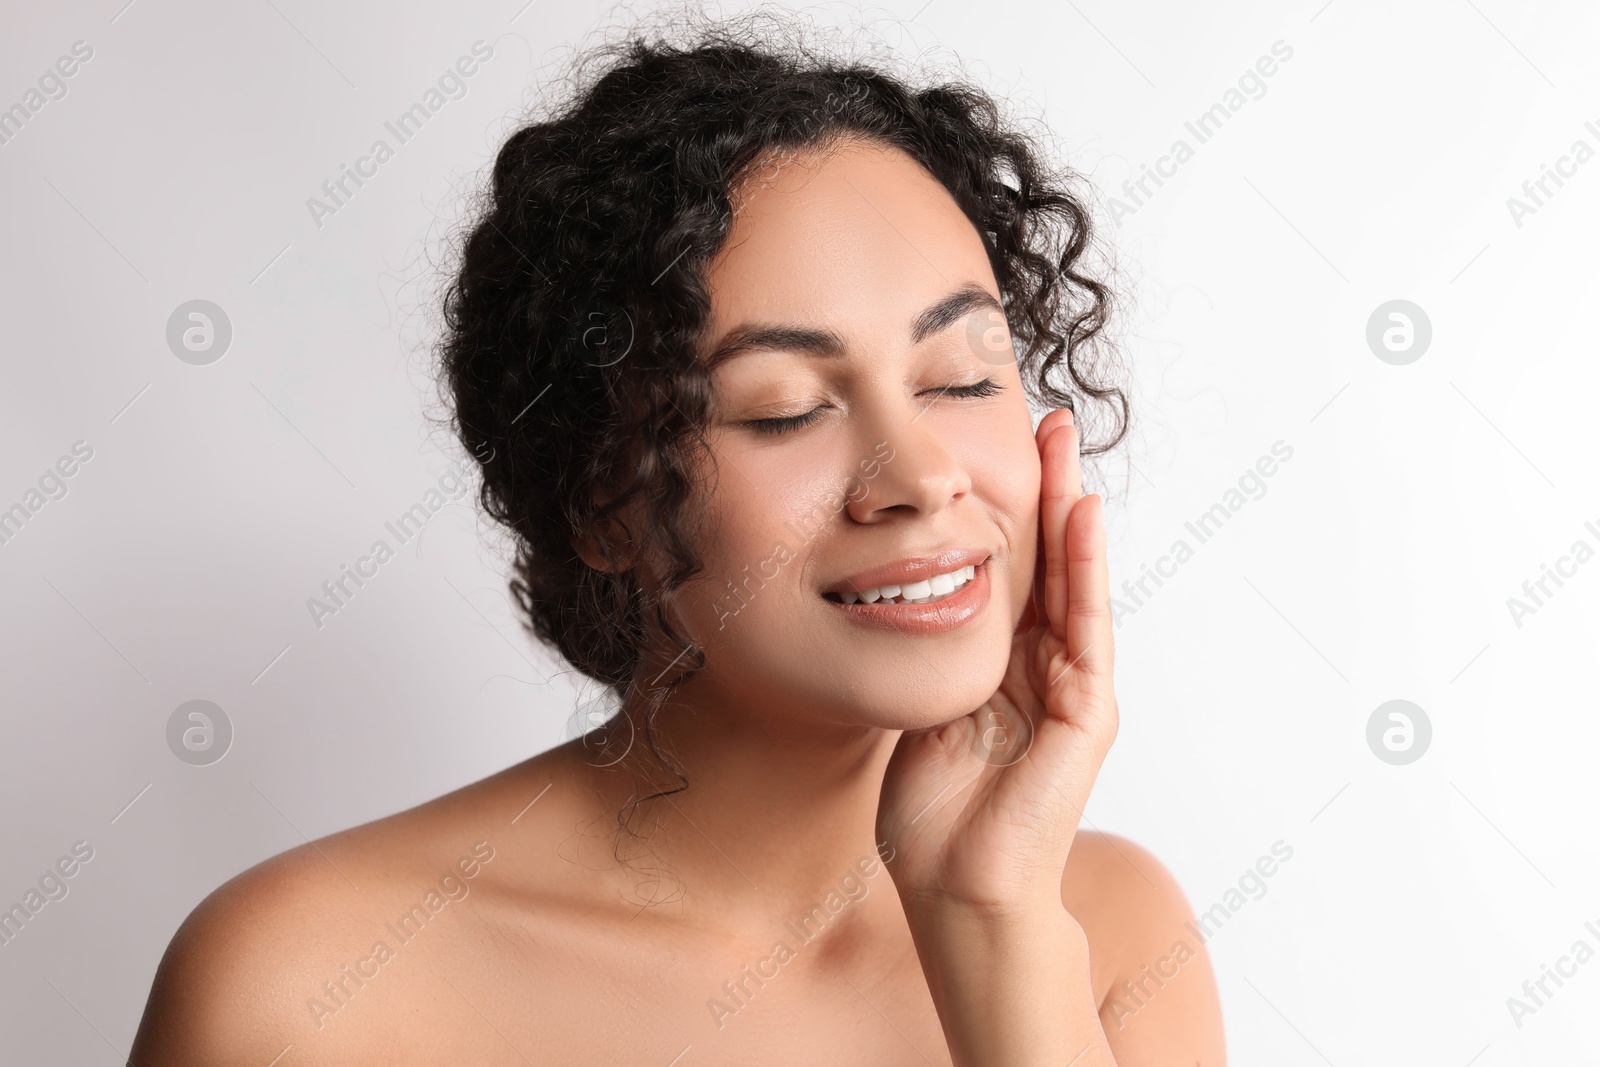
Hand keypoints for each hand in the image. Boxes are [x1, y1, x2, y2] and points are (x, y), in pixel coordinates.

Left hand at [877, 407, 1117, 915]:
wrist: (956, 888)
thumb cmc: (932, 815)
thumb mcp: (919, 709)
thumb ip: (925, 656)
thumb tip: (890, 598)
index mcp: (1003, 666)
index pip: (1010, 571)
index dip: (1008, 511)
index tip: (997, 449)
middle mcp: (1043, 668)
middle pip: (1049, 562)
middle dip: (1047, 490)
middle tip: (1046, 419)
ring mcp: (1070, 689)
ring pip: (1074, 581)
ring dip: (1072, 509)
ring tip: (1065, 443)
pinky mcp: (1086, 714)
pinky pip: (1087, 628)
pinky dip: (1088, 571)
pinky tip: (1083, 516)